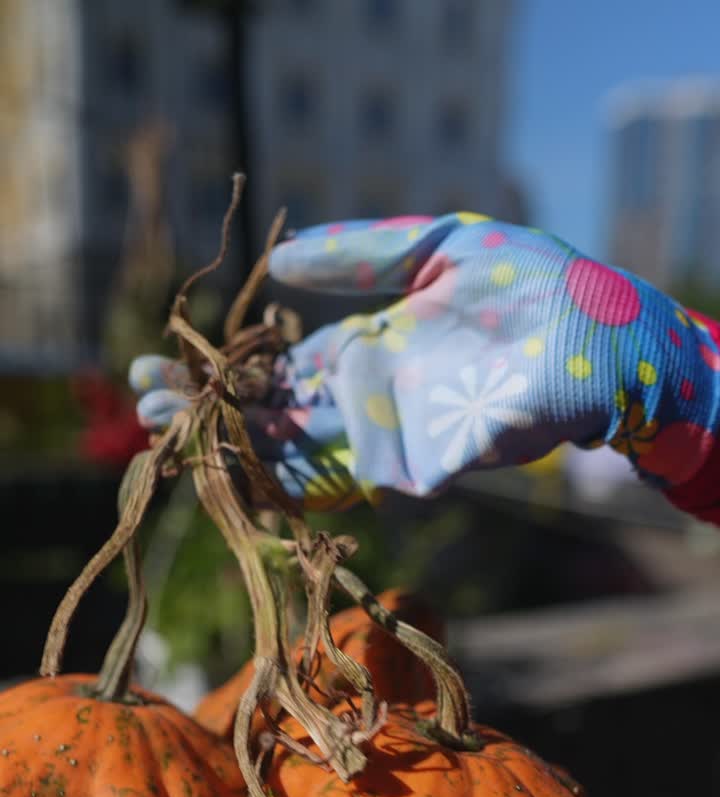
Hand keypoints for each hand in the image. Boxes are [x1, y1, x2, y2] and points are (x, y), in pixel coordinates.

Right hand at [130, 212, 719, 505]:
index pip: (277, 371)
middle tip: (143, 405)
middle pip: (276, 418)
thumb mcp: (438, 247)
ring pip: (302, 454)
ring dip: (237, 449)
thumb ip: (363, 254)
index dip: (217, 373)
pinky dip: (298, 476)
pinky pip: (355, 474)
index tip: (156, 366)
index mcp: (368, 350)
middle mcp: (373, 400)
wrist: (609, 335)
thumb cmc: (537, 284)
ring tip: (170, 434)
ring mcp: (397, 434)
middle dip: (209, 414)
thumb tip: (280, 260)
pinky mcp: (428, 459)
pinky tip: (240, 463)